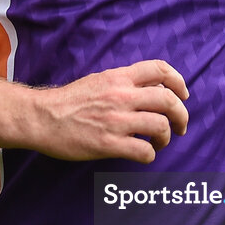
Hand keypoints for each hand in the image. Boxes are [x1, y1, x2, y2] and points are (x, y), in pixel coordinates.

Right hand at [30, 59, 189, 163]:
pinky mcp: (108, 144)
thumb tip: (147, 90)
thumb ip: (123, 83)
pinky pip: (144, 151)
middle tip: (180, 126)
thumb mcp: (98, 80)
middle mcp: (121, 95)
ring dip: (166, 137)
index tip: (183, 95)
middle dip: (181, 115)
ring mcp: (116, 120)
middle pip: (168, 100)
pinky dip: (150, 155)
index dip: (178, 82)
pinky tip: (144, 154)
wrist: (42, 117)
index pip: (159, 69)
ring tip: (159, 142)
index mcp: (118, 77)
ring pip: (160, 126)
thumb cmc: (68, 101)